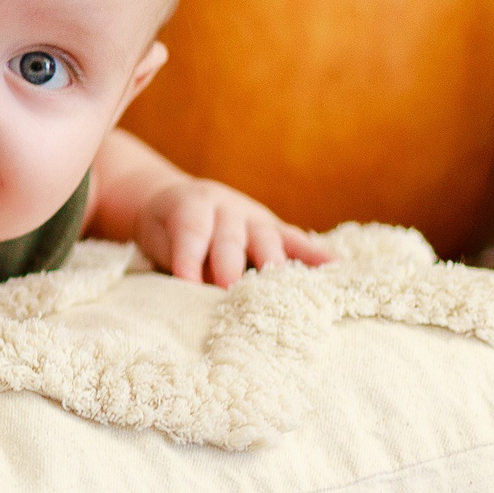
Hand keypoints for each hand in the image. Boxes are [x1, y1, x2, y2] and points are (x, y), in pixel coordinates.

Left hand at [137, 178, 334, 285]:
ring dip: (273, 267)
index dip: (189, 258)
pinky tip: (334, 267)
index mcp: (192, 206)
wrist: (181, 200)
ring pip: (267, 241)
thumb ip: (175, 257)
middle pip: (231, 239)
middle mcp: (227, 209)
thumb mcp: (159, 236)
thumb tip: (192, 288)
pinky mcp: (276, 229)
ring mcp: (255, 218)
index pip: (191, 232)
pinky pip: (296, 241)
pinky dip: (314, 254)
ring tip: (282, 292)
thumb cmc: (167, 227)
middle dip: (230, 267)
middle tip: (230, 292)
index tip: (186, 284)